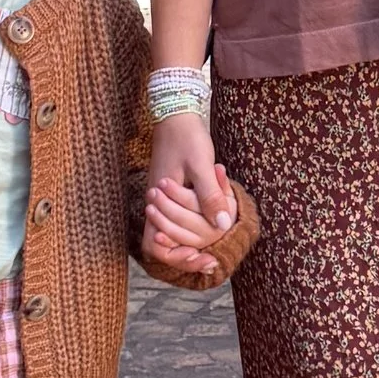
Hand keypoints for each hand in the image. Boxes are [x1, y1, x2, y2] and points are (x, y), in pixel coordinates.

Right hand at [145, 108, 238, 275]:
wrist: (176, 115)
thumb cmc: (187, 138)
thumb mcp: (201, 165)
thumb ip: (210, 195)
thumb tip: (222, 225)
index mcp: (159, 201)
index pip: (157, 245)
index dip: (176, 259)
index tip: (199, 258)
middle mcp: (156, 205)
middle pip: (163, 245)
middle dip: (185, 258)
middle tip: (211, 262)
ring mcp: (162, 200)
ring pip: (170, 234)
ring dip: (189, 244)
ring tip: (211, 252)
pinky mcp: (170, 194)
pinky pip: (176, 220)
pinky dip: (190, 229)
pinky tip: (209, 228)